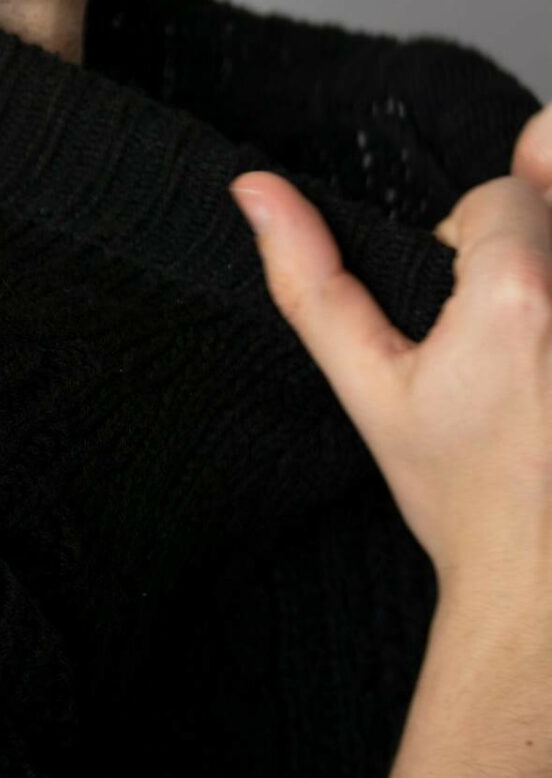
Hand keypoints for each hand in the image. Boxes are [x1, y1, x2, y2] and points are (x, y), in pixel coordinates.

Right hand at [230, 103, 551, 601]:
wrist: (546, 589)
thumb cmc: (463, 495)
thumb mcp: (370, 386)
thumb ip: (311, 280)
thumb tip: (254, 188)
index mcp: (517, 293)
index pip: (499, 193)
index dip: (470, 242)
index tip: (461, 312)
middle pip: (551, 205)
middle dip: (524, 241)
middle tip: (508, 313)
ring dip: (550, 265)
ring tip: (532, 337)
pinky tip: (549, 364)